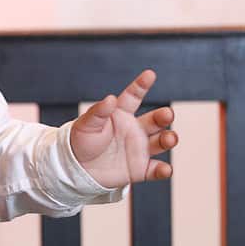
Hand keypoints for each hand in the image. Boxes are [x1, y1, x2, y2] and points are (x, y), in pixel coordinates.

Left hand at [70, 69, 178, 189]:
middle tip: (167, 114)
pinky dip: (162, 170)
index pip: (133, 97)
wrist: (75, 169)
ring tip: (169, 138)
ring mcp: (139, 148)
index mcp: (120, 114)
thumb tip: (110, 98)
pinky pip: (155, 169)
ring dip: (168, 139)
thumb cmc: (80, 142)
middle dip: (163, 116)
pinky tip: (165, 170)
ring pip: (161, 141)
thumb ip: (98, 112)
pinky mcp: (139, 168)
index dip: (141, 85)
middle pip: (154, 120)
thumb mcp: (86, 125)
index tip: (149, 74)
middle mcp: (134, 129)